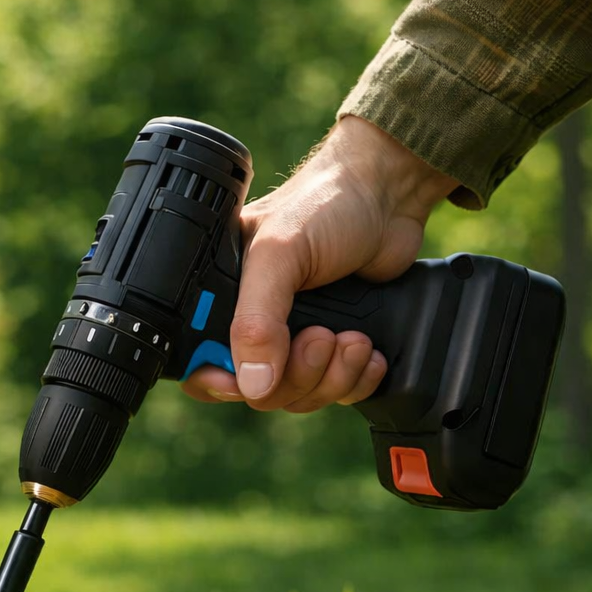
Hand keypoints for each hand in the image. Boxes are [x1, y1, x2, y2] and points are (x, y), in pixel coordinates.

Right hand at [182, 116, 458, 411]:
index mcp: (224, 299)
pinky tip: (368, 350)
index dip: (222, 383)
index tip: (252, 382)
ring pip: (300, 396)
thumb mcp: (278, 254)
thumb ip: (256, 321)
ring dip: (331, 377)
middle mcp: (256, 324)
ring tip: (353, 337)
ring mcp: (296, 339)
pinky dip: (356, 380)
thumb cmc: (326, 204)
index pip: (201, 364)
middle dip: (296, 375)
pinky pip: (337, 394)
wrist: (390, 195)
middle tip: (320, 336)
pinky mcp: (336, 347)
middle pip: (258, 392)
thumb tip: (252, 384)